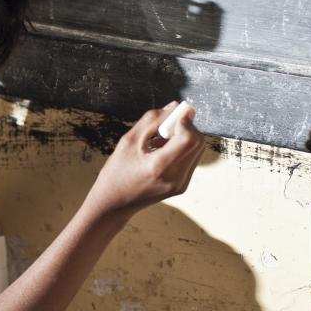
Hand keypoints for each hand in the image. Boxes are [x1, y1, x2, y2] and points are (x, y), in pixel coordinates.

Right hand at [86, 101, 204, 218]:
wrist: (113, 205)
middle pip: (197, 142)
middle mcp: (175, 178)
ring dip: (183, 137)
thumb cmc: (116, 172)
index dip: (184, 120)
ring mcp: (181, 185)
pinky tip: (160, 152)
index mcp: (159, 167)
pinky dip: (181, 149)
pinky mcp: (182, 187)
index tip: (171, 114)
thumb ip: (152, 120)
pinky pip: (191, 159)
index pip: (189, 138)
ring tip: (158, 141)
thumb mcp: (128, 141)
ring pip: (197, 149)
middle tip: (163, 126)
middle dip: (185, 127)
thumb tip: (175, 106)